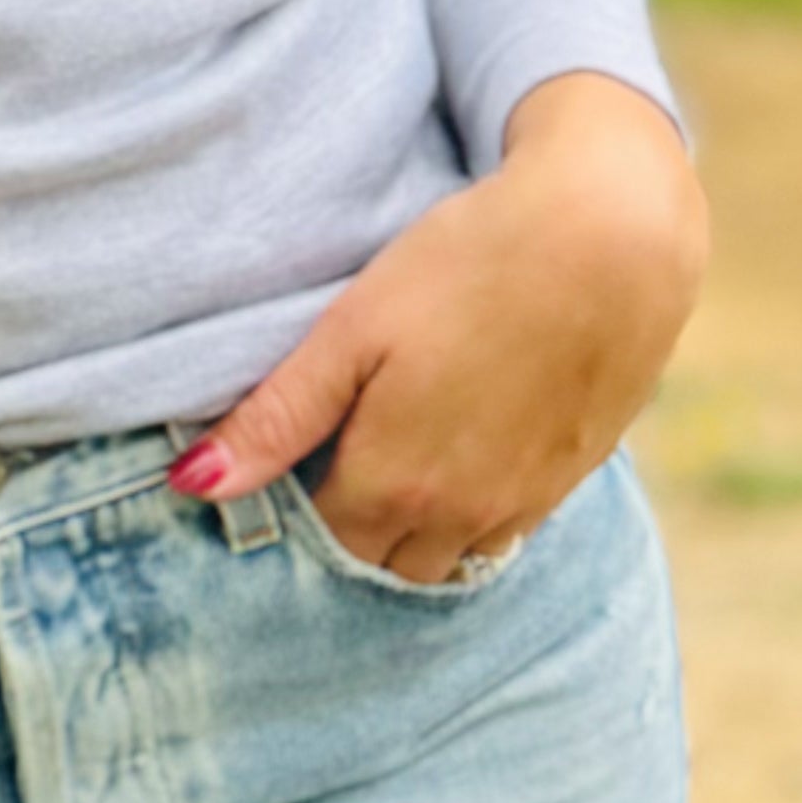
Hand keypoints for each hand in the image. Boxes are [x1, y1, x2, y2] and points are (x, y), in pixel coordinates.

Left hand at [170, 75, 706, 579]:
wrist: (612, 240)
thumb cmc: (467, 268)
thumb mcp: (351, 332)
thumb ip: (274, 418)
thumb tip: (190, 488)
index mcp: (394, 485)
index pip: (323, 542)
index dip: (295, 507)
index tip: (288, 460)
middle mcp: (462, 515)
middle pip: (383, 562)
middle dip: (352, 530)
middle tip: (334, 460)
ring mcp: (525, 504)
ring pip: (448, 559)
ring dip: (414, 531)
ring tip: (395, 458)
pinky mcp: (571, 478)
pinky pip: (506, 532)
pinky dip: (473, 514)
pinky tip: (462, 448)